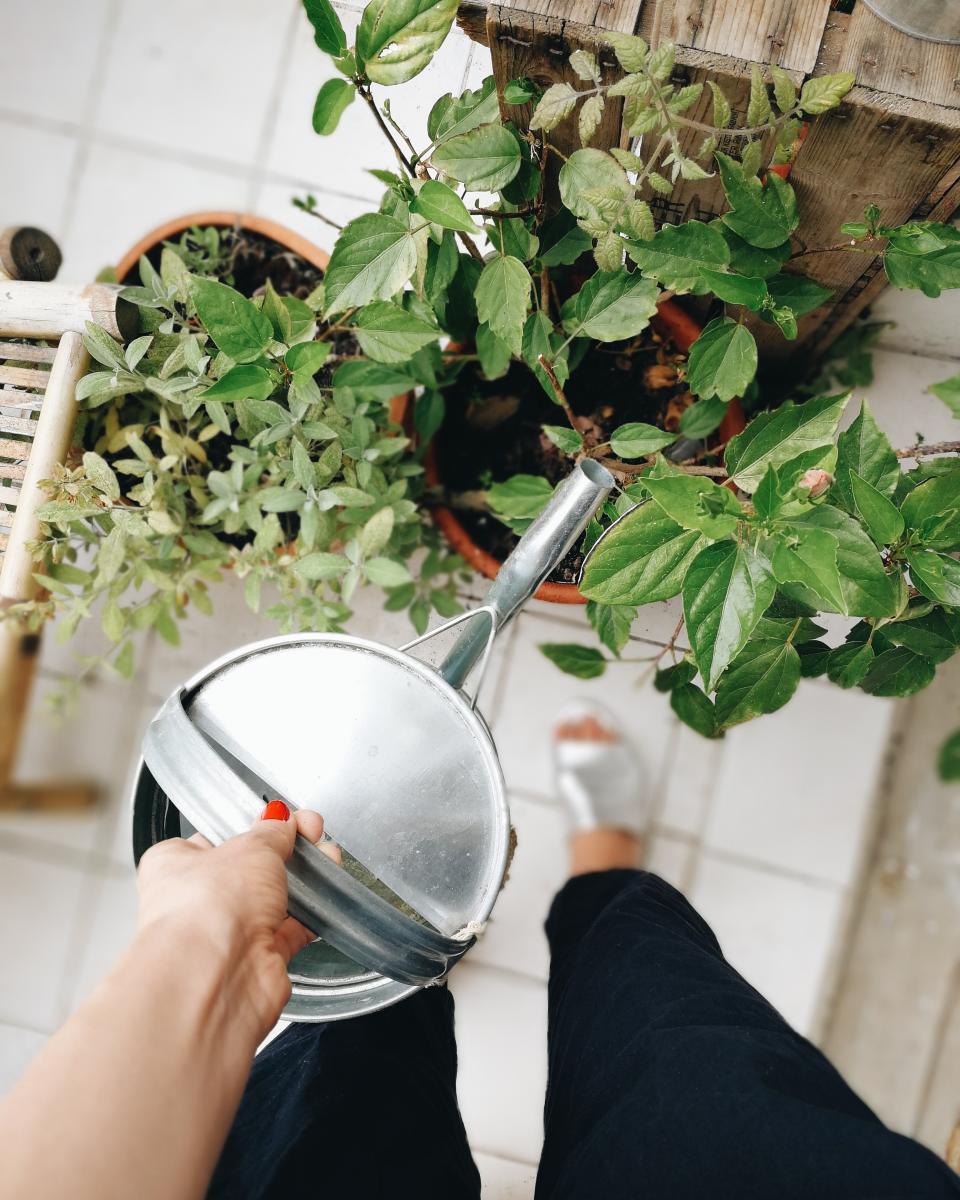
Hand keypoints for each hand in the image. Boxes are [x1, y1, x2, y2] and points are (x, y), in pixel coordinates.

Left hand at [136, 804, 334, 1040]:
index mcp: (176, 865)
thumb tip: (281, 819)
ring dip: (303, 879)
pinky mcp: (256, 959)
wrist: (215, 976)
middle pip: (250, 868)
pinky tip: (326, 897)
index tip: (282, 816)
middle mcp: (197, 901)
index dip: (252, 825)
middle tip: (311, 834)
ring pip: (273, 899)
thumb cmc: (205, 910)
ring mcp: (227, 932)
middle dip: (286, 851)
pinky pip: (288, 930)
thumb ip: (272, 831)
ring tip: (328, 858)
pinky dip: (309, 916)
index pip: (216, 837)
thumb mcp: (250, 847)